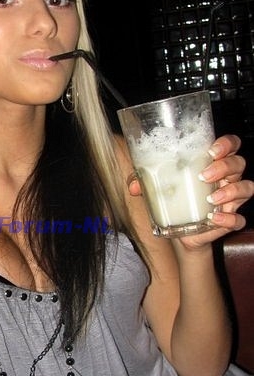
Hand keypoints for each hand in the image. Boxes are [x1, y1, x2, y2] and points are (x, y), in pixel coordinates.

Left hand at [127, 134, 253, 246]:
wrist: (180, 232)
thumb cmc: (174, 200)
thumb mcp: (158, 187)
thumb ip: (145, 182)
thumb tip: (134, 186)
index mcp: (213, 164)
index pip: (231, 145)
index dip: (227, 143)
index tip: (213, 150)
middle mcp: (227, 178)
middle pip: (239, 163)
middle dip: (225, 167)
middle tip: (205, 175)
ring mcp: (231, 200)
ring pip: (246, 187)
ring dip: (231, 191)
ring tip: (211, 199)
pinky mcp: (230, 220)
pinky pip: (239, 219)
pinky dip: (229, 218)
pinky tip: (214, 218)